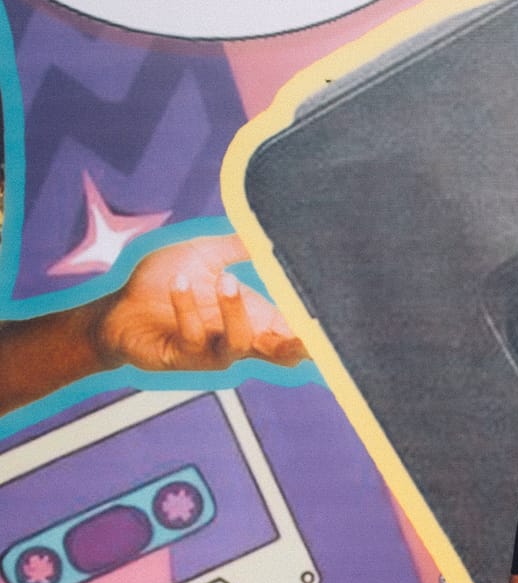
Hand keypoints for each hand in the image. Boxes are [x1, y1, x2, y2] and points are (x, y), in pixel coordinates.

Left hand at [92, 235, 304, 373]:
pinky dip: (187, 307)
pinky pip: (193, 336)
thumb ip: (235, 245)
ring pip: (239, 343)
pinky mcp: (181, 357)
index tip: (336, 318)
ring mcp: (211, 352)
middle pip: (281, 355)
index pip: (293, 331)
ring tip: (227, 280)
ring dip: (236, 312)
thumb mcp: (203, 256)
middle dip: (298, 346)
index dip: (315, 331)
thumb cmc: (160, 285)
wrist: (116, 309)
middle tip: (309, 332)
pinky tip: (179, 282)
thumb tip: (266, 225)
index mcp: (252, 319)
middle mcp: (238, 339)